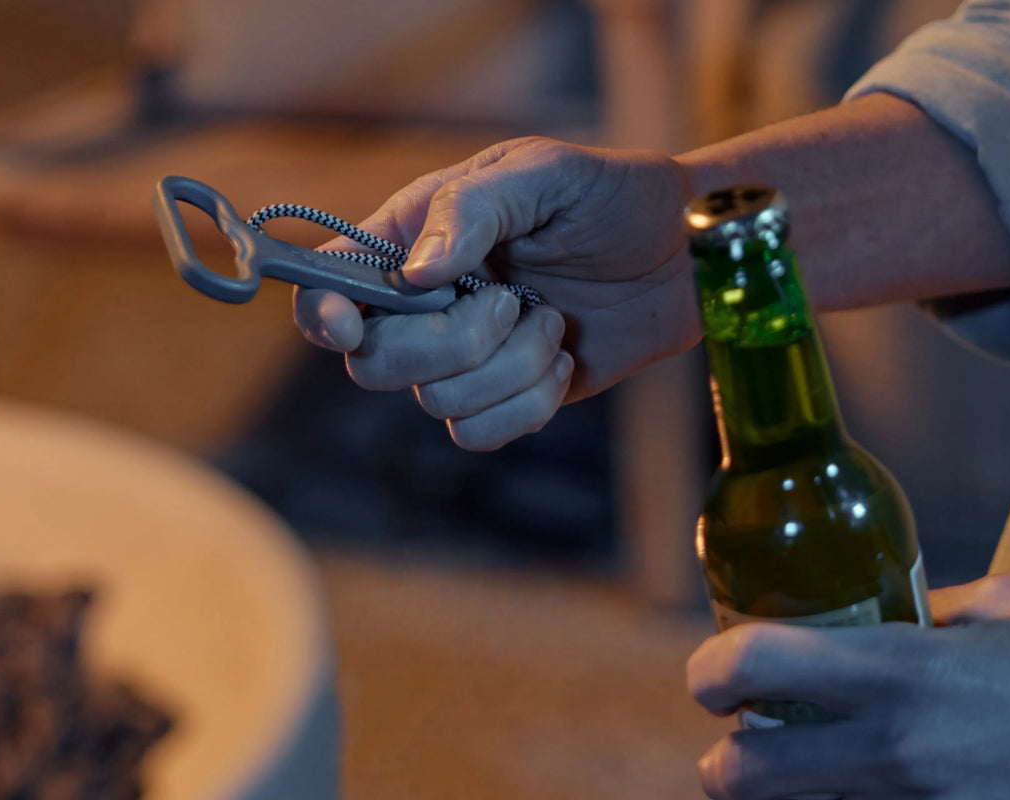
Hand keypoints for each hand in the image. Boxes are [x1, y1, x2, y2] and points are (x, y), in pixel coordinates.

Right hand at [292, 136, 700, 450]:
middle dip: (449, 342)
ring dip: (510, 366)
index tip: (353, 327)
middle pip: (373, 364)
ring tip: (554, 319)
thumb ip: (472, 209)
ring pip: (435, 402)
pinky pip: (478, 433)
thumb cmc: (611, 195)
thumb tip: (416, 274)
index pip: (327, 287)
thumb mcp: (544, 172)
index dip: (323, 316)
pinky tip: (561, 361)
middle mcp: (421, 305)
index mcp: (410, 238)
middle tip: (512, 300)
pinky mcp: (504, 398)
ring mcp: (461, 358)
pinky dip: (528, 403)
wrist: (686, 254)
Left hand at [685, 574, 1009, 798]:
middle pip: (743, 777)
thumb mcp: (993, 607)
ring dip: (791, 796)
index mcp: (900, 670)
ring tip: (811, 770)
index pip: (753, 665)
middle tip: (742, 746)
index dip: (709, 670)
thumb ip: (911, 617)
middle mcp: (895, 750)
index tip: (711, 678)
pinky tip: (870, 789)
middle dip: (725, 765)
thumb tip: (854, 621)